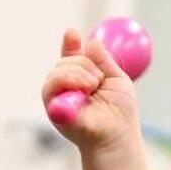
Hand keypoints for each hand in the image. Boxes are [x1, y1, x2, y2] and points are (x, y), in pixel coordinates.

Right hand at [42, 29, 139, 150]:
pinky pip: (50, 85)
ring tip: (94, 86)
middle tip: (98, 79)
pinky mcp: (52, 108)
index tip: (73, 33)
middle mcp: (67, 88)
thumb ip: (104, 61)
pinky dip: (68, 81)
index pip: (71, 57)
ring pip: (58, 69)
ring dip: (79, 72)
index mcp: (82, 79)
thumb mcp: (117, 80)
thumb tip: (92, 41)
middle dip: (84, 64)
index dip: (70, 44)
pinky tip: (85, 90)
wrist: (118, 136)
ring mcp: (58, 98)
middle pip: (65, 60)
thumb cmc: (121, 114)